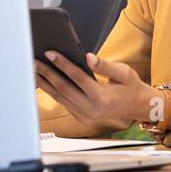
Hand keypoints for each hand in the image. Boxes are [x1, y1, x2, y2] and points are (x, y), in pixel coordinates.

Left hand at [34, 51, 160, 127]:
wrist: (136, 106)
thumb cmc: (130, 86)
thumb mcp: (123, 72)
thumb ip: (104, 65)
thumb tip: (88, 57)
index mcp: (102, 98)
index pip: (77, 77)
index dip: (62, 64)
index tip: (49, 53)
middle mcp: (91, 110)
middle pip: (64, 88)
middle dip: (47, 73)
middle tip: (33, 61)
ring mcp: (85, 116)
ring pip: (60, 97)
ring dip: (45, 83)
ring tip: (33, 70)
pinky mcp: (81, 118)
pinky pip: (63, 102)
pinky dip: (53, 91)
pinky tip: (44, 80)